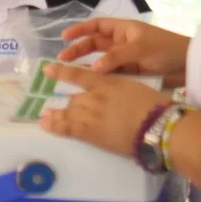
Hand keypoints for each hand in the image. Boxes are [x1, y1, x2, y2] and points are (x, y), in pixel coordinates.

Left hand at [38, 62, 168, 157]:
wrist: (156, 125)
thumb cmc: (153, 106)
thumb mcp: (134, 89)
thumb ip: (118, 90)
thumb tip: (113, 96)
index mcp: (107, 82)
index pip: (79, 75)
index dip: (61, 71)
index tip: (47, 69)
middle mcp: (94, 96)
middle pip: (74, 99)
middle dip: (69, 105)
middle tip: (58, 109)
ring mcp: (90, 113)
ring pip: (68, 113)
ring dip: (56, 115)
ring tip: (45, 118)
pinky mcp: (90, 132)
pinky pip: (68, 128)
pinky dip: (55, 126)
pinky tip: (45, 125)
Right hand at [56, 18, 190, 78]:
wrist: (189, 65)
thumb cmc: (166, 49)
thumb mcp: (140, 49)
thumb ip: (115, 58)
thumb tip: (91, 69)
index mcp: (124, 29)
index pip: (97, 25)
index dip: (80, 30)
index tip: (64, 37)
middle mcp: (122, 42)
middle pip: (95, 44)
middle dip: (78, 50)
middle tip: (62, 60)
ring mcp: (126, 58)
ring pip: (101, 60)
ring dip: (87, 65)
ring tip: (71, 73)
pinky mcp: (131, 73)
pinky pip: (111, 73)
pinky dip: (100, 77)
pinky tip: (90, 84)